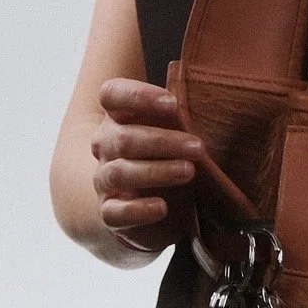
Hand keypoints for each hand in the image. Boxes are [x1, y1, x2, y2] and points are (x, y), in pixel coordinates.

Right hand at [91, 78, 202, 254]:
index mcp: (118, 117)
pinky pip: (114, 212)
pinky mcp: (108, 212)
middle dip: (163, 142)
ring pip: (120, 173)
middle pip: (123, 138)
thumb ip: (179, 115)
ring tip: (188, 172)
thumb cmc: (167, 154)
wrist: (152, 202)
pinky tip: (162, 207)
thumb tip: (202, 102)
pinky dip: (139, 210)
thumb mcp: (173, 130)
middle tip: (197, 147)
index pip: (111, 95)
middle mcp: (106, 145)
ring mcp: (104, 179)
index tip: (172, 103)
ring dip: (156, 171)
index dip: (137, 96)